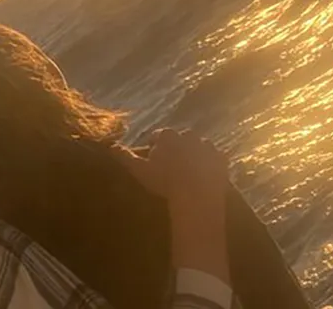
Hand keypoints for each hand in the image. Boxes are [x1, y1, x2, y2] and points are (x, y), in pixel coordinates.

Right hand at [118, 129, 230, 282]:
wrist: (196, 196)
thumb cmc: (165, 182)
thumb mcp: (139, 170)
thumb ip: (124, 156)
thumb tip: (111, 146)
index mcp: (169, 135)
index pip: (158, 136)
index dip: (154, 147)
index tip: (152, 159)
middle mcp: (189, 135)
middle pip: (179, 139)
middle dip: (175, 149)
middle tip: (170, 166)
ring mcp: (207, 146)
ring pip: (198, 147)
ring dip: (193, 155)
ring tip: (188, 172)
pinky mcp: (221, 159)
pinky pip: (214, 159)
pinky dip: (209, 164)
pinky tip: (204, 177)